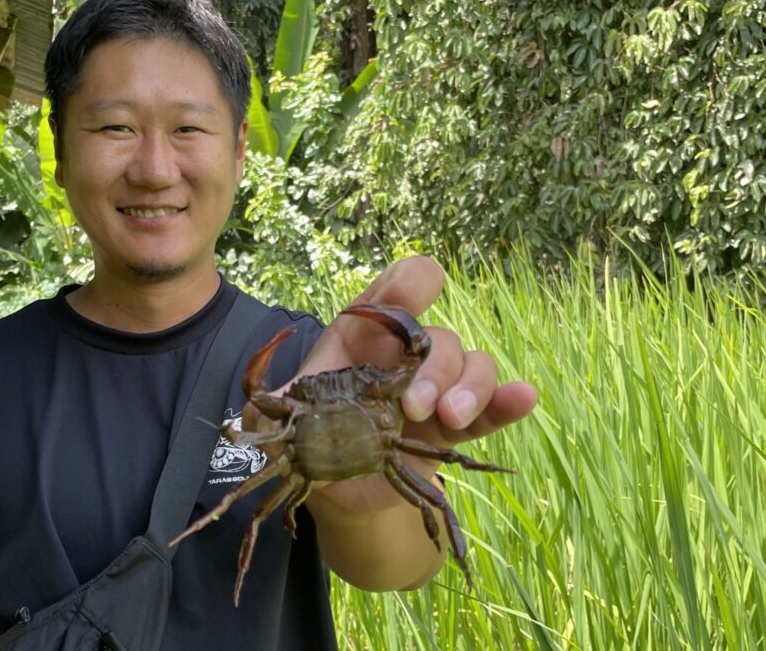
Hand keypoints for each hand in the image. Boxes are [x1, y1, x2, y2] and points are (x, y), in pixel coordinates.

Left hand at [244, 255, 537, 515]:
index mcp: (366, 335)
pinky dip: (508, 400)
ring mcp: (436, 388)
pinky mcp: (457, 426)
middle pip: (439, 337)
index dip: (408, 285)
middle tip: (412, 407)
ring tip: (449, 417)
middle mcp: (406, 355)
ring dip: (467, 386)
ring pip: (472, 363)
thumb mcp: (282, 416)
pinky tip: (521, 398)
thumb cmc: (310, 437)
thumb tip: (252, 407)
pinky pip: (492, 407)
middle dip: (431, 367)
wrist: (337, 489)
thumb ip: (267, 404)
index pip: (400, 286)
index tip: (408, 301)